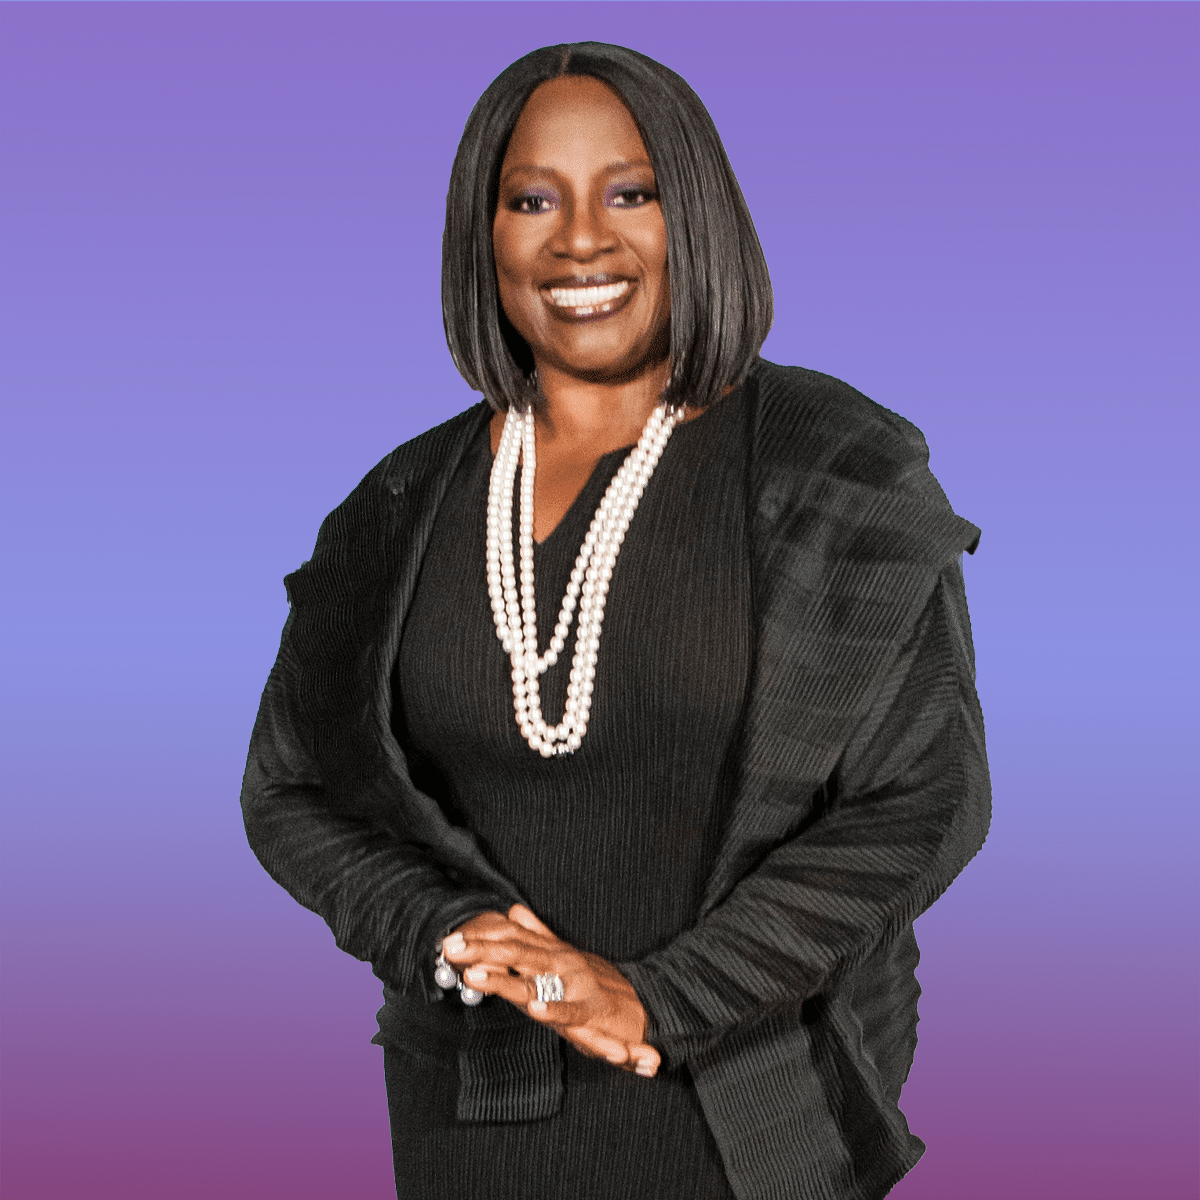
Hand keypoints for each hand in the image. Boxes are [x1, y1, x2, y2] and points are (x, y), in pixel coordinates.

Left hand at [442, 905, 660, 1077]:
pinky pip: (567, 1010)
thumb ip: (538, 934)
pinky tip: (531, 1006)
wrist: (645, 1004)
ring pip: (534, 979)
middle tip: (449, 947)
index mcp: (550, 952)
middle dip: (480, 950)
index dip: (478, 937)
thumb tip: (513, 911)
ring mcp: (574, 984)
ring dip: (503, 977)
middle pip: (514, 952)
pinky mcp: (590, 1011)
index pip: (509, 938)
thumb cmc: (600, 984)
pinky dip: (551, 1008)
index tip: (447, 938)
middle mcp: (560, 963)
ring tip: (474, 973)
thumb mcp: (564, 956)